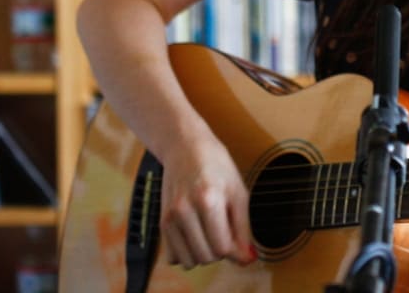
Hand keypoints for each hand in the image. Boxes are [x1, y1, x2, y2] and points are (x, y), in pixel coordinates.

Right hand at [159, 132, 256, 268]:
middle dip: (221, 252)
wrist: (184, 147)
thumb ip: (243, 228)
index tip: (242, 246)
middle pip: (206, 257)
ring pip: (189, 261)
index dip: (236, 251)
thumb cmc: (216, 166)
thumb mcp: (238, 192)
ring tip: (210, 235)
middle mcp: (185, 211)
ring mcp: (169, 217)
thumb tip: (247, 259)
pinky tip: (195, 238)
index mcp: (208, 200)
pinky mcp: (161, 222)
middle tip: (226, 234)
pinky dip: (186, 254)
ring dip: (203, 255)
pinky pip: (173, 257)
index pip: (222, 248)